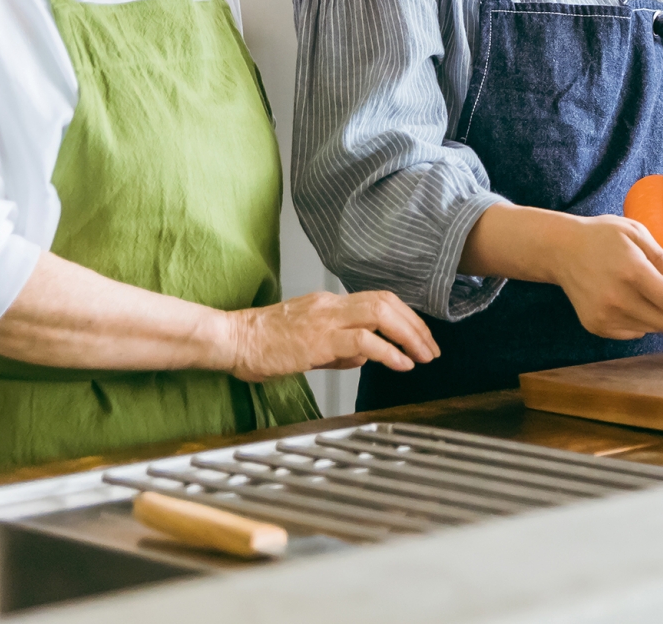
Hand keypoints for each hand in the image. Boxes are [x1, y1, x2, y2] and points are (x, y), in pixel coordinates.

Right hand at [222, 290, 439, 382]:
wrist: (232, 340)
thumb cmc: (261, 344)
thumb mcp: (307, 346)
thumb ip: (338, 350)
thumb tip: (366, 357)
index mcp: (329, 304)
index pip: (378, 300)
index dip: (405, 317)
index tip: (420, 338)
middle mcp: (331, 305)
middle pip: (387, 302)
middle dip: (415, 326)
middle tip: (430, 349)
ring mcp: (326, 319)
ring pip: (381, 313)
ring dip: (408, 335)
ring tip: (422, 356)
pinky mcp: (319, 339)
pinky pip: (364, 340)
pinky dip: (388, 351)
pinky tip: (399, 364)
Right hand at [552, 214, 662, 344]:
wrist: (560, 250)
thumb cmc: (603, 236)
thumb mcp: (637, 233)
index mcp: (633, 271)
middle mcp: (618, 298)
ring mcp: (605, 315)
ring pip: (650, 329)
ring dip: (657, 316)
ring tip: (640, 289)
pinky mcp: (596, 325)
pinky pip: (632, 332)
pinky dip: (638, 321)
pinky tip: (624, 298)